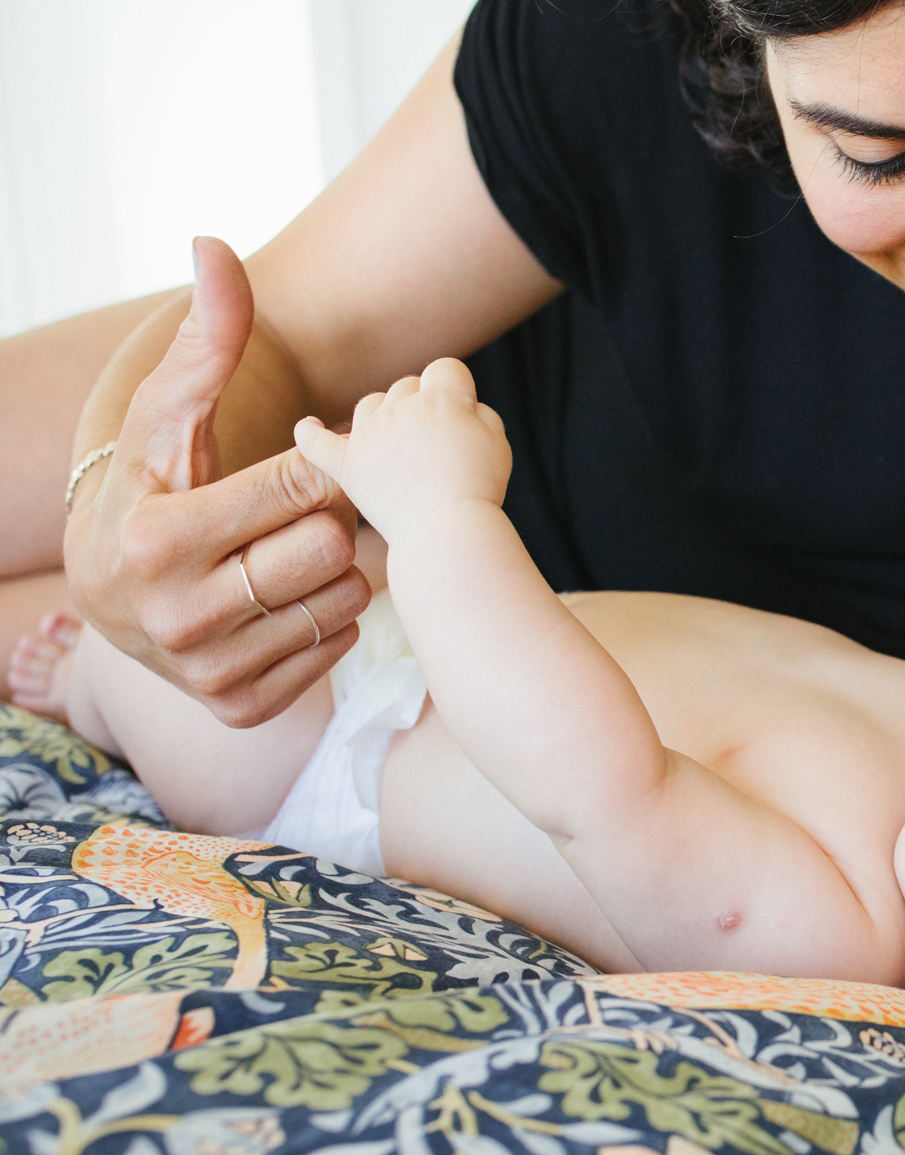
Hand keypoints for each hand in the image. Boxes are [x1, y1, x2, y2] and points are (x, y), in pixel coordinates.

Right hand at [63, 237, 370, 727]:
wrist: (108, 587)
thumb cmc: (151, 482)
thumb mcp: (169, 410)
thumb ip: (206, 337)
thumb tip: (217, 246)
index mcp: (156, 536)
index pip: (303, 488)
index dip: (317, 468)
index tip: (306, 463)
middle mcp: (173, 614)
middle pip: (334, 549)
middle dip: (332, 521)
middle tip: (305, 514)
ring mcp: (204, 669)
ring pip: (344, 601)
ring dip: (338, 571)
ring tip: (292, 554)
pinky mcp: (235, 707)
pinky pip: (334, 651)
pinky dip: (328, 621)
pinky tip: (287, 599)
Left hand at [292, 358, 510, 544]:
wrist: (448, 530)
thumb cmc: (480, 488)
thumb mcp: (498, 442)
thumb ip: (481, 414)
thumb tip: (461, 408)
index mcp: (442, 398)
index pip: (446, 368)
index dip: (458, 389)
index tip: (464, 417)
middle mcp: (401, 408)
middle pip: (407, 385)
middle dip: (422, 405)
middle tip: (437, 442)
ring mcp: (369, 435)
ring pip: (370, 403)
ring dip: (384, 414)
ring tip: (399, 443)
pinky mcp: (348, 466)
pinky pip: (317, 443)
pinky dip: (310, 435)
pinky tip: (307, 428)